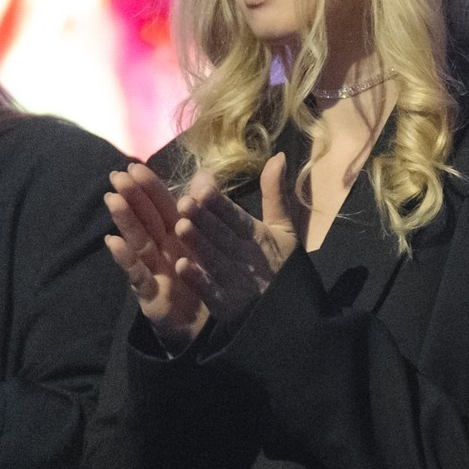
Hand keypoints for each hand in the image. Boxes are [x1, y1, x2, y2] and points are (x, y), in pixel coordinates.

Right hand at [105, 164, 208, 350]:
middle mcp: (164, 250)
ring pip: (138, 242)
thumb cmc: (211, 279)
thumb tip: (206, 174)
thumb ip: (215, 209)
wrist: (211, 326)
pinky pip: (138, 274)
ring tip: (112, 200)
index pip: (164, 207)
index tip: (135, 166)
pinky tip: (113, 242)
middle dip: (132, 197)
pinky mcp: (151, 293)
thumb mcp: (223, 242)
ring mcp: (155, 270)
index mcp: (182, 236)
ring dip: (125, 221)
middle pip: (146, 220)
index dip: (150, 188)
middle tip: (116, 175)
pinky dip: (125, 259)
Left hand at [173, 160, 300, 320]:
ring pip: (216, 260)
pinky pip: (212, 292)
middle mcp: (250, 258)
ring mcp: (239, 282)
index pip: (238, 218)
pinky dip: (199, 280)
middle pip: (224, 236)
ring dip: (200, 245)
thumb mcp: (283, 227)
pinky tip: (181, 266)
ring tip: (180, 226)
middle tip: (184, 202)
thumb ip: (275, 193)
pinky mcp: (229, 306)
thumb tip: (279, 156)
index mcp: (261, 237)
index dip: (221, 205)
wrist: (287, 312)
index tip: (203, 188)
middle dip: (205, 220)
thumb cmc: (280, 264)